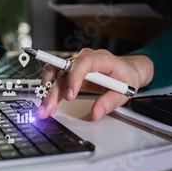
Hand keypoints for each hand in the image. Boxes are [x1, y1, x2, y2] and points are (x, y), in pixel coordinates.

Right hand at [36, 48, 153, 120]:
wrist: (126, 70)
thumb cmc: (125, 77)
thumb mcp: (124, 92)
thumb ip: (109, 102)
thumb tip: (96, 113)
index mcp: (102, 59)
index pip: (85, 62)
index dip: (74, 77)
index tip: (70, 96)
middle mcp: (86, 58)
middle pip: (65, 70)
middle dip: (54, 90)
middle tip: (48, 108)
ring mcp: (77, 63)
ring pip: (55, 71)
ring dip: (48, 89)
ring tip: (46, 108)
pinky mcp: (71, 71)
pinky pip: (55, 75)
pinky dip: (49, 88)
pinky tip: (49, 101)